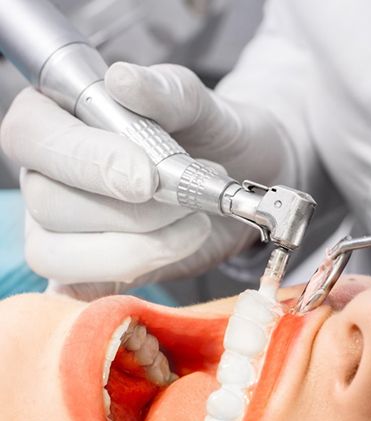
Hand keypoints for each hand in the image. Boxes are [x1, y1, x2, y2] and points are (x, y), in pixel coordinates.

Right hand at [0, 62, 291, 291]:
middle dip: (132, 213)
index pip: (33, 138)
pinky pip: (80, 291)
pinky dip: (125, 279)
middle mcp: (48, 177)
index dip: (87, 162)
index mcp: (59, 120)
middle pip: (50, 205)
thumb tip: (122, 81)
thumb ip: (166, 91)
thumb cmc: (211, 137)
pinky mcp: (87, 273)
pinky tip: (169, 256)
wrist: (240, 181)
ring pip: (60, 256)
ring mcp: (60, 231)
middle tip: (190, 200)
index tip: (148, 179)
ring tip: (194, 224)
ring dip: (139, 248)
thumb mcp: (201, 107)